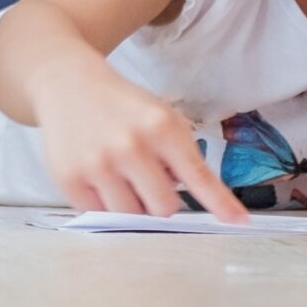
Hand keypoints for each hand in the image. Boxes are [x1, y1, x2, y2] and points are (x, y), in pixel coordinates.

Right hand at [31, 60, 246, 222]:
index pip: (197, 175)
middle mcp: (131, 145)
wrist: (67, 84)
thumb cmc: (122, 106)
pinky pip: (98, 215)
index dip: (219, 202)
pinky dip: (104, 203)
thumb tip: (189, 197)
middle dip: (161, 200)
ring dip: (132, 204)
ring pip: (131, 216)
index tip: (238, 222)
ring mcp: (98, 164)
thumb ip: (179, 154)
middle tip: (147, 179)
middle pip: (164, 208)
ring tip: (121, 176)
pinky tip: (98, 177)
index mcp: (161, 126)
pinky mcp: (70, 179)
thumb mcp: (160, 116)